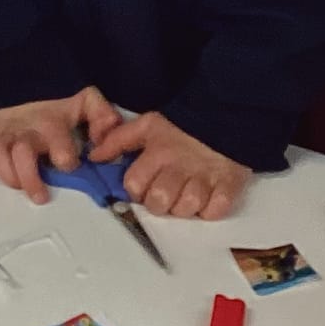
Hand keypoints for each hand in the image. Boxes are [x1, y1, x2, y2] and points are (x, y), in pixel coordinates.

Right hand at [0, 85, 122, 203]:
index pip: (56, 139)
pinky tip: (2, 171)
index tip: (69, 165)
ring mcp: (4, 131)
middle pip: (21, 153)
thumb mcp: (86, 100)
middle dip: (30, 178)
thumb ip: (102, 117)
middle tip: (41, 196)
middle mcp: (24, 128)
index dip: (64, 155)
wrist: (27, 79)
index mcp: (50, 121)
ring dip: (9, 175)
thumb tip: (106, 138)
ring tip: (21, 186)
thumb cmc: (58, 100)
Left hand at [87, 111, 249, 219]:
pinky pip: (214, 211)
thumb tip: (95, 157)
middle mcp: (179, 166)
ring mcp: (205, 176)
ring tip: (188, 195)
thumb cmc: (184, 126)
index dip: (136, 190)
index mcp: (157, 151)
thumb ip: (118, 140)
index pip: (134, 185)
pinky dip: (210, 210)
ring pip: (186, 208)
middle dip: (159, 203)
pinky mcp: (229, 184)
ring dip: (185, 207)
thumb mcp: (147, 125)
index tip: (144, 186)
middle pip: (159, 201)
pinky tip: (208, 198)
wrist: (225, 114)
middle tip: (167, 193)